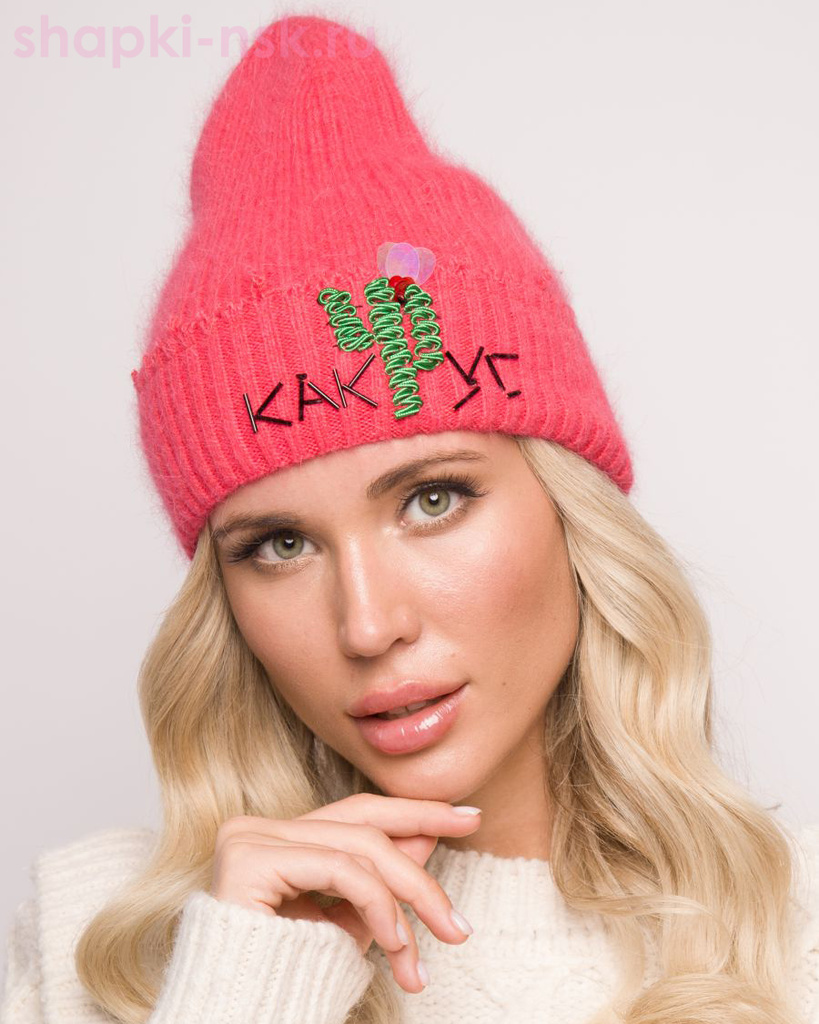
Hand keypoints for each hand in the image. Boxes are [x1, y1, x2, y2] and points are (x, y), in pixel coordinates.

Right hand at [210, 792, 481, 991]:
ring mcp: (251, 837)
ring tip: (422, 956)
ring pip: (359, 847)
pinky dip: (378, 904)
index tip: (469, 816)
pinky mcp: (249, 859)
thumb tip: (429, 831)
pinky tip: (395, 942)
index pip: (359, 811)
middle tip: (460, 915)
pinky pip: (339, 869)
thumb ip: (383, 876)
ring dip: (405, 900)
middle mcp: (259, 826)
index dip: (416, 811)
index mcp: (280, 836)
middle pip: (363, 823)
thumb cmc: (293, 974)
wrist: (244, 1017)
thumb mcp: (352, 920)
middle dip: (423, 860)